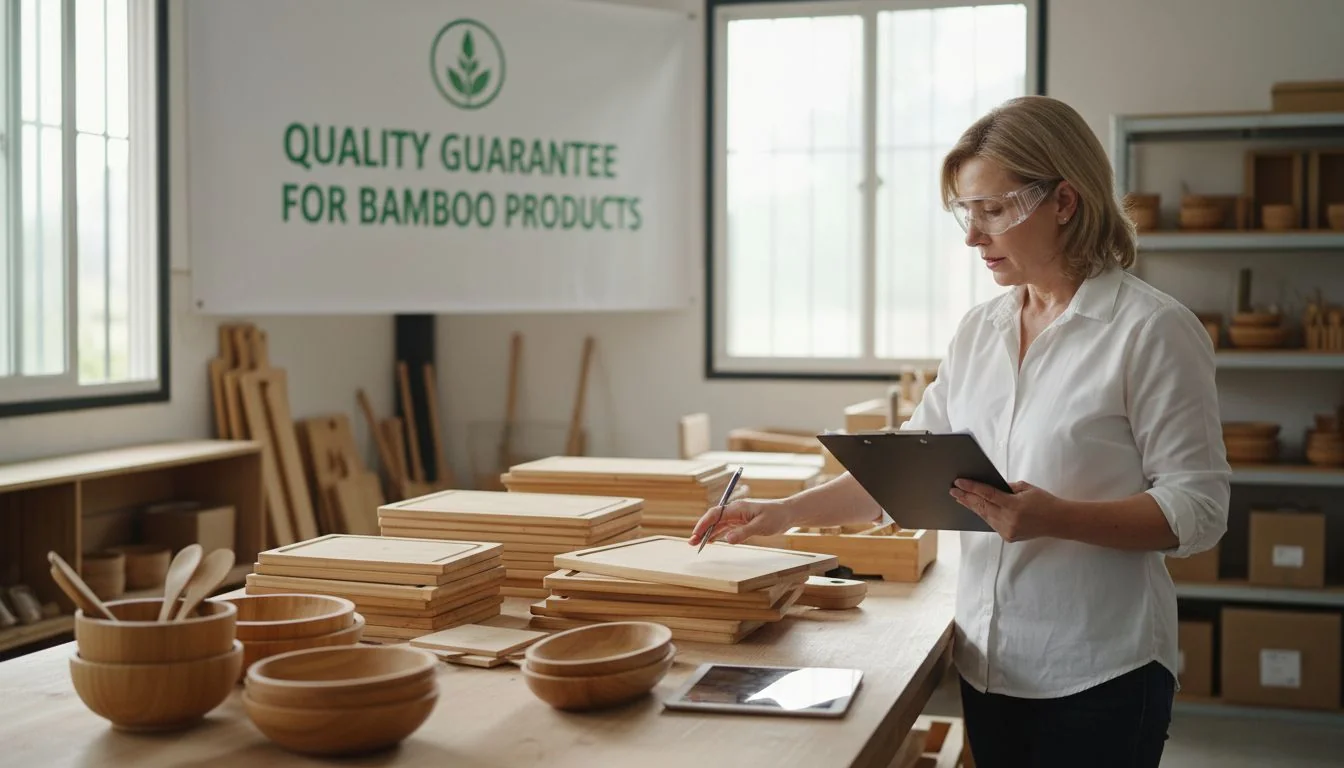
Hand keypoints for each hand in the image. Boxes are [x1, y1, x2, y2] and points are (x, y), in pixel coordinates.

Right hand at [687, 499, 793, 546]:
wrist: (788, 513)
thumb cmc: (777, 516)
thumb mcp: (761, 526)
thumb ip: (743, 532)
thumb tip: (727, 540)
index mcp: (737, 508)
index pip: (715, 514)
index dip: (703, 524)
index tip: (696, 535)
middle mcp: (735, 511)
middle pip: (713, 519)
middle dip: (701, 530)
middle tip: (691, 542)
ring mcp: (738, 516)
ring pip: (718, 524)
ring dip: (707, 533)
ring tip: (697, 543)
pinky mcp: (741, 522)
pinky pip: (725, 527)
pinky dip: (717, 534)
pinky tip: (711, 540)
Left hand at [949, 479, 1063, 542]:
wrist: (1058, 522)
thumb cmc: (1044, 501)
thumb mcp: (1026, 488)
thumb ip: (1006, 487)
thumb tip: (988, 486)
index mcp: (1014, 505)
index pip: (987, 494)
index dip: (971, 487)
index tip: (959, 482)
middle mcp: (1009, 520)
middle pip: (982, 507)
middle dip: (966, 498)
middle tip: (953, 490)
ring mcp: (1008, 530)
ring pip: (985, 516)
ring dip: (972, 507)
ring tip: (960, 498)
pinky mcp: (1008, 537)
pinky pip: (992, 524)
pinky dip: (984, 515)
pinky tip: (976, 508)